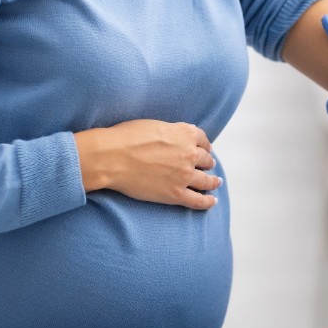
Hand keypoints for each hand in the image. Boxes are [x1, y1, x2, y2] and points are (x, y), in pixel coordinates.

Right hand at [74, 120, 220, 208]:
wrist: (112, 157)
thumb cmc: (127, 137)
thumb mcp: (155, 125)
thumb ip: (172, 132)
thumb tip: (176, 138)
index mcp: (185, 133)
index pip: (202, 139)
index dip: (205, 145)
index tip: (205, 149)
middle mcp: (190, 153)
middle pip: (206, 159)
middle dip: (207, 162)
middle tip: (209, 166)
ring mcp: (185, 175)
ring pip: (206, 180)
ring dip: (213, 181)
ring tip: (216, 182)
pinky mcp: (175, 194)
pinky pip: (198, 200)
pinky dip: (208, 201)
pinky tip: (212, 201)